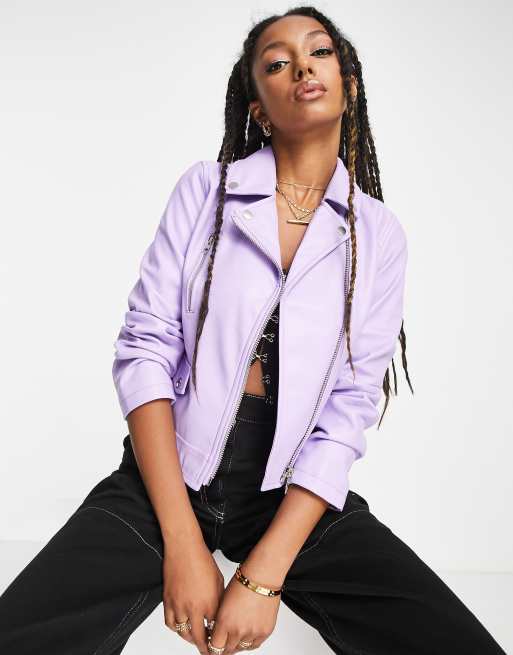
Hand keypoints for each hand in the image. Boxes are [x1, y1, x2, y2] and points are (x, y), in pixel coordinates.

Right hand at [162, 531, 224, 654]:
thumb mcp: (218, 582)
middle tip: (209, 651)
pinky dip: (177, 629)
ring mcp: (179, 605)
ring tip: (196, 640)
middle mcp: (193, 608)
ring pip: (184, 633)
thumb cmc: (202, 560)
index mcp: (209, 603)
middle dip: (205, 647)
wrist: (183, 548)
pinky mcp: (167, 601)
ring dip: (191, 639)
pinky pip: (171, 623)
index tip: (221, 643)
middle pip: (198, 637)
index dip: (218, 638)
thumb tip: (218, 616)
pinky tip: (182, 628)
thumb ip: (218, 602)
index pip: (215, 629)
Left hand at [208, 567, 280, 653]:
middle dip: (223, 646)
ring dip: (236, 644)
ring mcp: (252, 632)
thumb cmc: (242, 583)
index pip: (214, 647)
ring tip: (235, 636)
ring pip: (241, 648)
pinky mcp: (265, 632)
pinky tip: (245, 636)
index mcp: (224, 621)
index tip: (211, 646)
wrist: (262, 576)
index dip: (211, 648)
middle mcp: (238, 630)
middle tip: (223, 641)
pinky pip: (254, 645)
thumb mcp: (223, 601)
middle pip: (227, 650)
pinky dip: (248, 643)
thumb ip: (219, 620)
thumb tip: (216, 632)